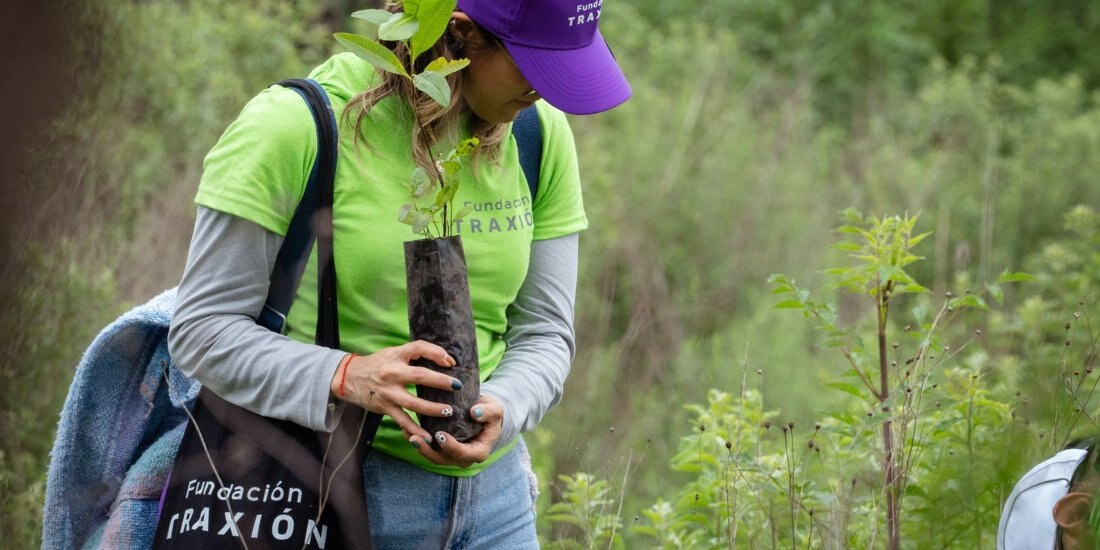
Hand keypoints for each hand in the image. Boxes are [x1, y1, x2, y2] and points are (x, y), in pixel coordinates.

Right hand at [331, 341, 460, 444]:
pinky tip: (427, 438)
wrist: (349, 378)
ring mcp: (388, 393)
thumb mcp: (394, 352)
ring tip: (449, 411)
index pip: (418, 348)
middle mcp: (392, 373)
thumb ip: (416, 354)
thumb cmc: (377, 363)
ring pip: (413, 403)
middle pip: (420, 376)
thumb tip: (446, 360)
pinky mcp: (385, 408)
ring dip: (432, 409)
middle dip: (440, 382)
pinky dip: (415, 430)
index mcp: (396, 356)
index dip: (436, 353)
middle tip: (457, 386)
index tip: (451, 362)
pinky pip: (402, 421)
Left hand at [405, 395, 504, 467]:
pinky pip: (428, 448)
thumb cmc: (490, 413)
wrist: (484, 415)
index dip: (452, 447)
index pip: (464, 454)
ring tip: (407, 434)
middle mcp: (463, 458)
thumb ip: (488, 411)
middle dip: (427, 450)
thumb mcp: (496, 409)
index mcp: (479, 452)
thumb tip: (475, 413)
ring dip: (419, 447)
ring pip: (433, 456)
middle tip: (415, 438)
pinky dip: (417, 441)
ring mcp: (451, 455)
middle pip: (443, 459)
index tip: (441, 435)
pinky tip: (406, 430)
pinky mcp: (441, 449)